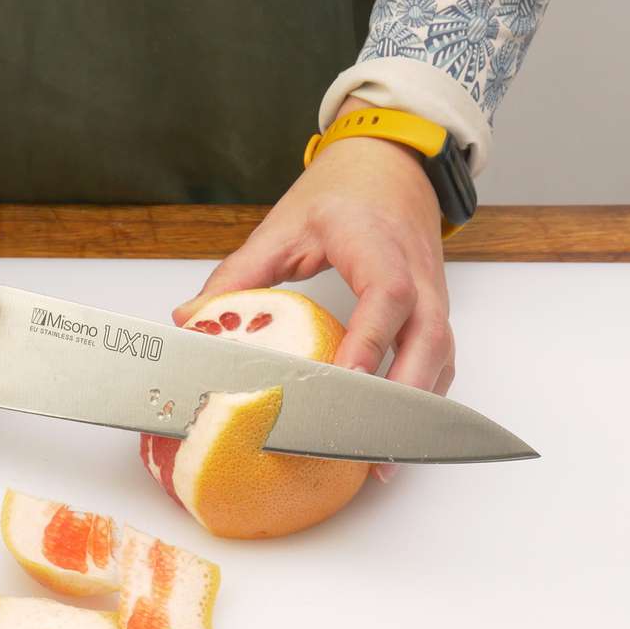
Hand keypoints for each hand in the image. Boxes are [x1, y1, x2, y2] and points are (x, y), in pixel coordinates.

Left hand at [173, 97, 453, 480]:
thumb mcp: (282, 226)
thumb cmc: (340, 194)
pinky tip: (394, 440)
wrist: (391, 166)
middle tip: (367, 445)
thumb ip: (238, 275)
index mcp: (375, 241)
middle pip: (429, 337)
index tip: (346, 380)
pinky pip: (439, 362)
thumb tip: (189, 318)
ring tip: (380, 462)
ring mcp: (433, 293)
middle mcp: (416, 270)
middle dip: (401, 396)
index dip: (371, 339)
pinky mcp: (435, 312)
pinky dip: (421, 402)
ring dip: (415, 410)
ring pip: (440, 356)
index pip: (387, 291)